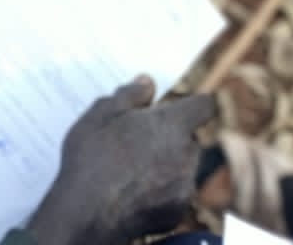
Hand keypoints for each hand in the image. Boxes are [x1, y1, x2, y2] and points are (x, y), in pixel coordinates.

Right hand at [26, 77, 216, 244]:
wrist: (89, 211)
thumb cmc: (92, 157)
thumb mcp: (100, 114)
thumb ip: (129, 94)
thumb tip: (147, 82)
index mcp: (171, 124)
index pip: (203, 106)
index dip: (193, 104)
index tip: (177, 106)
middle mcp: (187, 153)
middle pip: (190, 138)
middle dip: (171, 136)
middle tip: (138, 139)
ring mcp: (185, 184)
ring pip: (184, 166)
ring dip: (167, 163)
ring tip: (131, 168)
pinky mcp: (179, 210)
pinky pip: (176, 193)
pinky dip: (161, 191)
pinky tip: (133, 191)